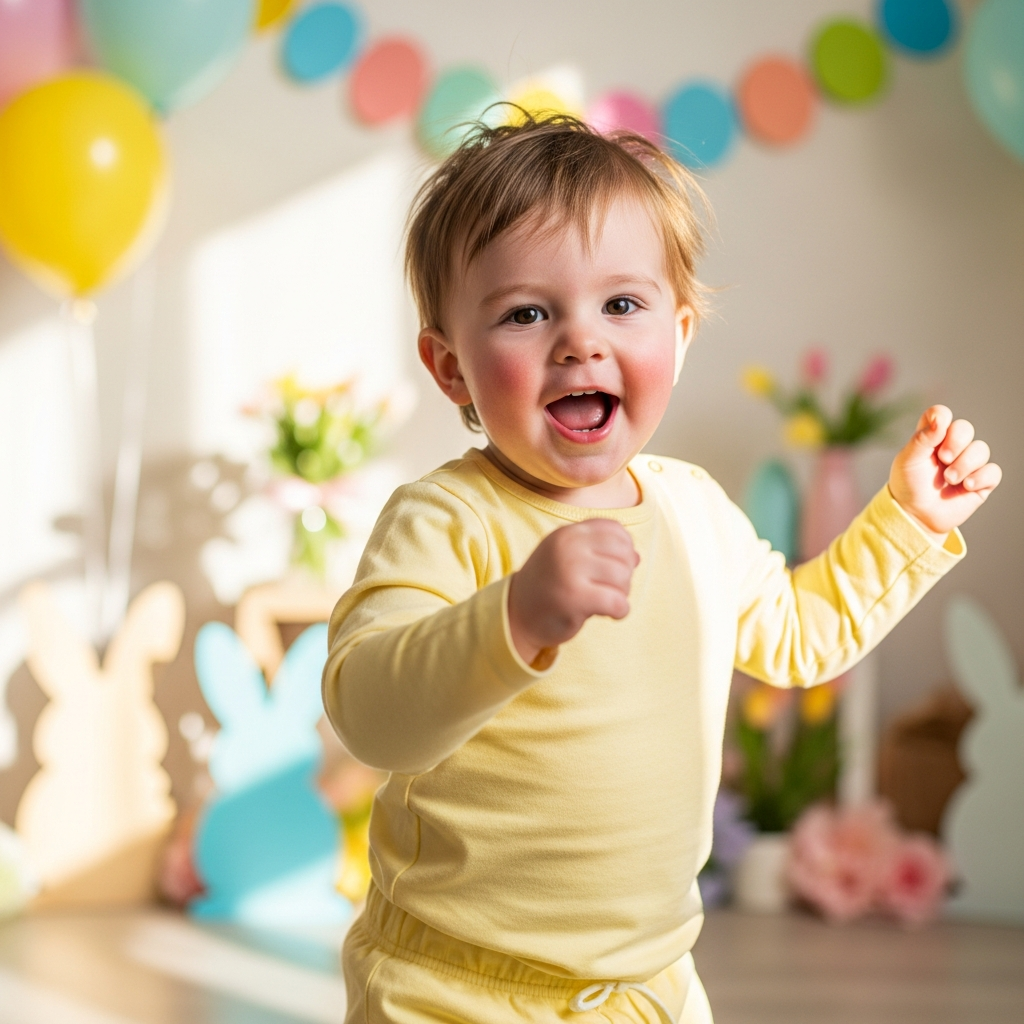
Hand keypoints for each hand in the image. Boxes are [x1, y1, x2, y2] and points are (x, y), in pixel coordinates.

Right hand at [507, 519, 639, 665]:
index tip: (612, 568)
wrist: (516, 616)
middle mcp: (567, 546)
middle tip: (609, 589)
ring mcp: (569, 570)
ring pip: (623, 577)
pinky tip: (611, 614)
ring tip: (606, 600)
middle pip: (623, 554)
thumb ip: (600, 551)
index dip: (625, 550)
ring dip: (622, 593)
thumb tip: (636, 556)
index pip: (616, 530)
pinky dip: (621, 611)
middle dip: (625, 574)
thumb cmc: (549, 587)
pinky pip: (617, 601)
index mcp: (568, 533)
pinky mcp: (574, 598)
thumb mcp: (569, 558)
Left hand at [889, 405, 1001, 540]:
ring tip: (949, 479)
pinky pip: (993, 471)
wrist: (915, 515)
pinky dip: (980, 477)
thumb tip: (940, 419)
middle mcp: (951, 447)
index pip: (941, 414)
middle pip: (965, 428)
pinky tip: (966, 486)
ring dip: (965, 464)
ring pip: (981, 450)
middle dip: (956, 442)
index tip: (936, 432)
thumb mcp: (908, 460)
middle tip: (943, 459)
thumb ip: (922, 438)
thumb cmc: (908, 486)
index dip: (941, 417)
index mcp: (931, 437)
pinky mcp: (980, 482)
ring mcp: (967, 464)